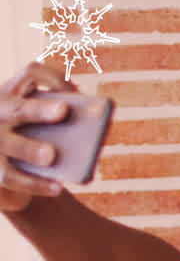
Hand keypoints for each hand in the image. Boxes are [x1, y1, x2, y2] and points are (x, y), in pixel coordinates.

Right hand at [0, 63, 76, 211]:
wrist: (8, 176)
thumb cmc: (35, 144)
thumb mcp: (46, 131)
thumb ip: (63, 128)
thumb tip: (90, 136)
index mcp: (15, 94)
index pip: (30, 73)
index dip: (53, 78)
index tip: (76, 92)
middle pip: (15, 108)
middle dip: (38, 109)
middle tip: (64, 111)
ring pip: (7, 142)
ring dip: (28, 148)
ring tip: (52, 156)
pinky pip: (9, 176)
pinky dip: (34, 183)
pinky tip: (58, 187)